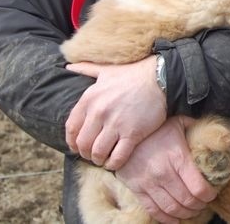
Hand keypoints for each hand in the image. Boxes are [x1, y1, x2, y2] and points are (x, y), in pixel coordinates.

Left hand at [65, 55, 165, 169]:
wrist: (161, 78)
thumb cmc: (133, 74)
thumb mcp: (106, 70)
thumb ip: (85, 69)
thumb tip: (68, 66)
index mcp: (90, 98)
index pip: (71, 128)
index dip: (72, 142)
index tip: (77, 146)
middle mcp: (100, 112)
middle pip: (83, 144)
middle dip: (85, 153)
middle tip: (92, 155)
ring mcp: (116, 124)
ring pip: (98, 153)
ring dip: (99, 160)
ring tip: (103, 159)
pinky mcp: (133, 133)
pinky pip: (117, 157)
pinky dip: (114, 164)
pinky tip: (115, 162)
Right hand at [115, 116, 216, 222]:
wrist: (122, 132)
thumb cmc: (156, 129)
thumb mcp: (179, 123)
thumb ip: (198, 129)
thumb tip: (219, 136)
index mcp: (178, 157)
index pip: (198, 187)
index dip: (209, 195)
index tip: (213, 194)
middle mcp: (163, 173)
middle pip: (187, 200)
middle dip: (199, 205)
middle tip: (204, 203)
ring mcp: (149, 183)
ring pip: (172, 208)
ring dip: (186, 213)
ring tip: (192, 210)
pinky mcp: (137, 190)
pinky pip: (154, 211)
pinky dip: (167, 219)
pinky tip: (175, 219)